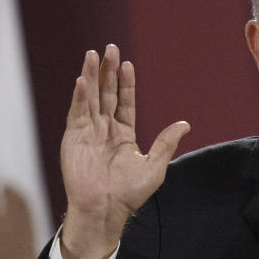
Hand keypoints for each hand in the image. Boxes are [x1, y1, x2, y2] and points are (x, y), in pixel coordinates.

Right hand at [59, 45, 189, 258]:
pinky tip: (81, 80)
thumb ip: (166, 143)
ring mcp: (88, 132)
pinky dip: (79, 96)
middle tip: (109, 48)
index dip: (125, 83)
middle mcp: (105, 129)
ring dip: (90, 76)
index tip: (127, 64)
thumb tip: (185, 124)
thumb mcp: (154, 166)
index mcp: (123, 134)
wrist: (105, 210)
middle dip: (107, 71)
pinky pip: (77, 113)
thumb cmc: (129, 194)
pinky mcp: (74, 138)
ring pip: (90, 98)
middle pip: (105, 94)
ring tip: (92, 55)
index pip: (124, 102)